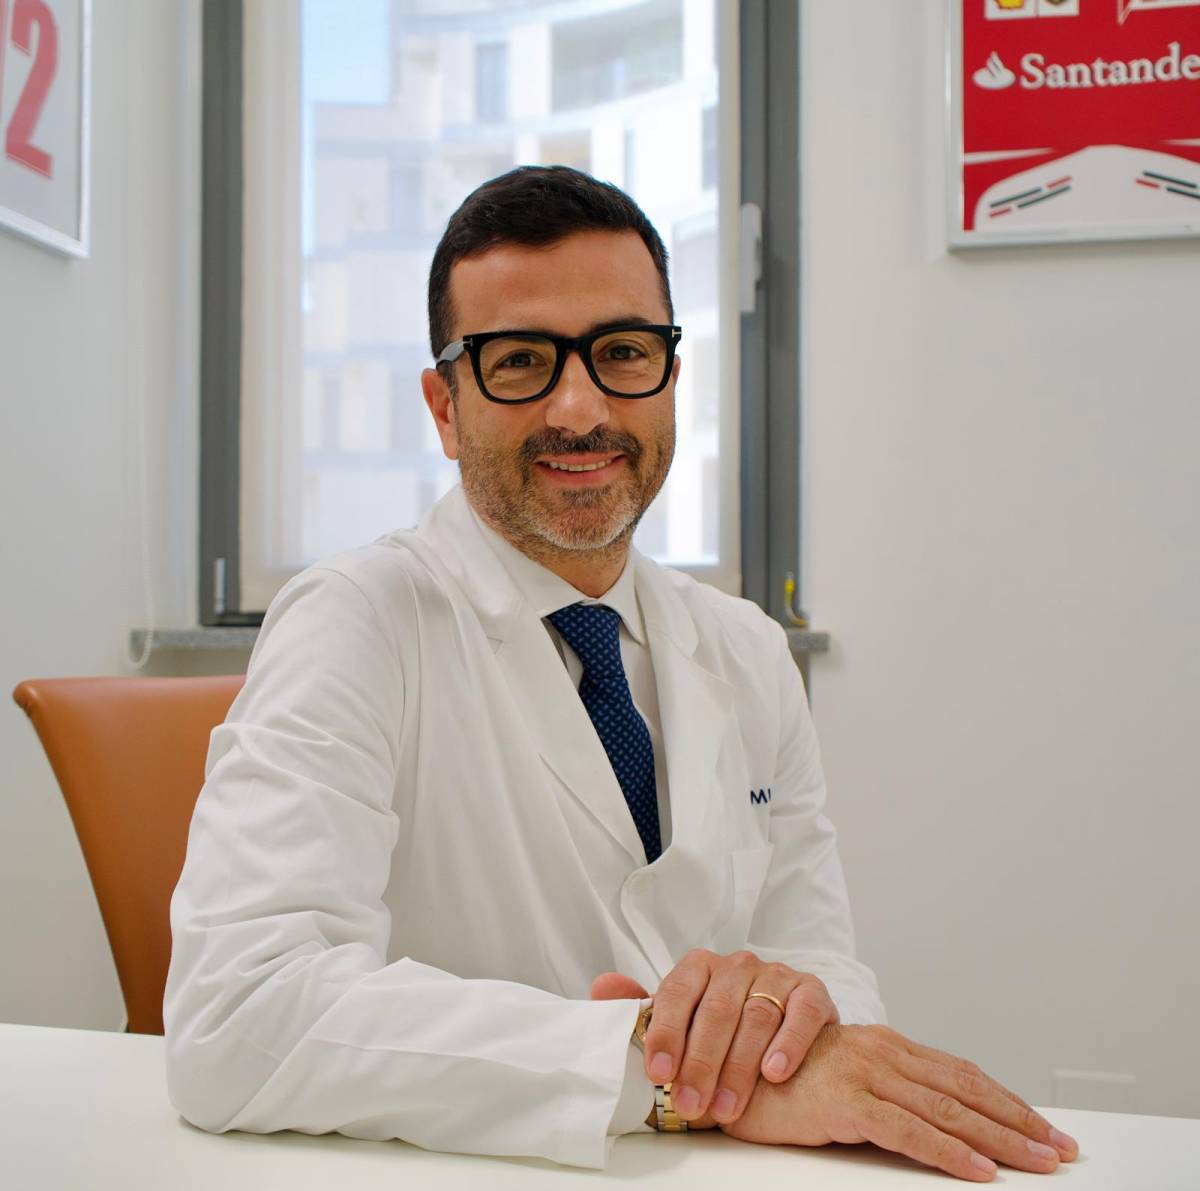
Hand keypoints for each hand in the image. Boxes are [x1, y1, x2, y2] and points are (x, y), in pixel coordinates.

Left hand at [590, 949, 838, 1125]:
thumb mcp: (682, 1020)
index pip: (676, 993)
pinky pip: (800, 1014)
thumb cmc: (725, 1030)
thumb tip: (602, 988)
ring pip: (755, 1016)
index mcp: (700, 967)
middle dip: (701, 1063)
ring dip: (739, 1066)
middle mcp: (737, 965)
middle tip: (691, 1105)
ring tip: (727, 1106)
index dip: (665, 1033)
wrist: (788, 1030)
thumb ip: (644, 1009)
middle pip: (715, 1011)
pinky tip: (774, 1073)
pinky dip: (787, 1044)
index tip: (657, 1073)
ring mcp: (776, 975)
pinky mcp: (811, 991)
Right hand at [721, 1023, 1079, 1182]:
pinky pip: (908, 1130)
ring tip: (1039, 1161)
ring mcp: (865, 1072)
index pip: (958, 1072)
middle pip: (965, 1088)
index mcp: (884, 1046)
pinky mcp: (845, 1100)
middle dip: (1018, 1121)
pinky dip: (948, 1152)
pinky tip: (978, 1172)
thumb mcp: (838, 1080)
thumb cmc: (775, 1079)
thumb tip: (925, 1116)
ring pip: (947, 1108)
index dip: (1003, 1100)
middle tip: (1062, 1148)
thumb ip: (879, 1088)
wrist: (720, 1067)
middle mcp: (881, 1051)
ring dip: (1000, 1138)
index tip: (1041, 1126)